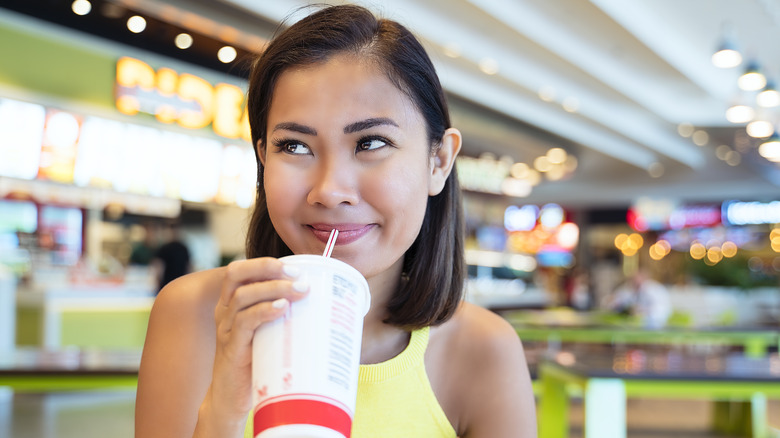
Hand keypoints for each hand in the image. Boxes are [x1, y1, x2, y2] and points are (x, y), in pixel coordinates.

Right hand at [203, 257, 308, 427]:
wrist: (231, 400)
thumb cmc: (256, 363)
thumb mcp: (269, 334)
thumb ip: (287, 318)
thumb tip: (329, 308)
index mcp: (232, 304)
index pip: (240, 270)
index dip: (264, 262)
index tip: (295, 267)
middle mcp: (225, 311)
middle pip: (236, 274)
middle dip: (268, 268)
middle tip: (298, 275)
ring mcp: (225, 329)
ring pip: (243, 296)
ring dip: (274, 289)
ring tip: (300, 291)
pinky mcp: (230, 349)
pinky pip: (243, 323)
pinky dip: (264, 311)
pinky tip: (282, 309)